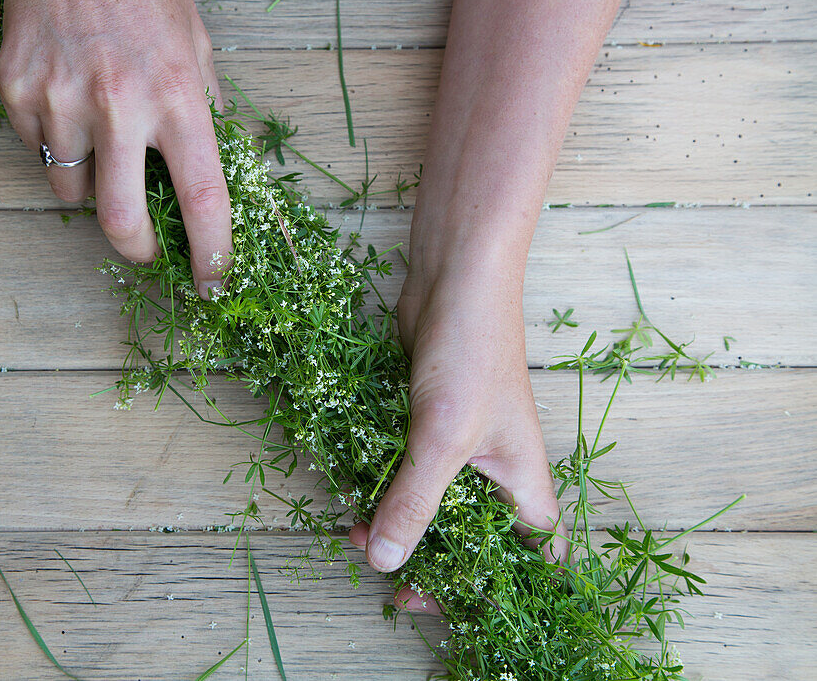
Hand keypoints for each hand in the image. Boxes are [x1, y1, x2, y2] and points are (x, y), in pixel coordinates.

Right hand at [0, 0, 230, 296]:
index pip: (203, 196)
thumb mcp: (197, 48)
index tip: (214, 284)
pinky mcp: (17, 93)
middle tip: (144, 245)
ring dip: (91, 184)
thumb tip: (210, 178)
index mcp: (177, 96)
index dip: (212, 252)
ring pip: (72, 191)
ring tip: (99, 133)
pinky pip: (39, 151)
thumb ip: (203, 116)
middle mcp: (119, 104)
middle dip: (137, 249)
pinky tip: (67, 98)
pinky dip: (57, 144)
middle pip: (120, 221)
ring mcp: (61, 100)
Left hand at [348, 209, 563, 613]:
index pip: (528, 560)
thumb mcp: (442, 438)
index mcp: (524, 485)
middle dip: (423, 556)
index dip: (490, 591)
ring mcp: (460, 447)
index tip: (434, 598)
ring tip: (351, 527)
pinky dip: (380, 481)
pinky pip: (404, 467)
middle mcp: (496, 473)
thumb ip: (413, 502)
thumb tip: (384, 561)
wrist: (455, 279)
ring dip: (392, 518)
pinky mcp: (426, 423)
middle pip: (467, 540)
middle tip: (378, 561)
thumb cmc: (471, 354)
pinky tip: (348, 489)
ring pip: (428, 503)